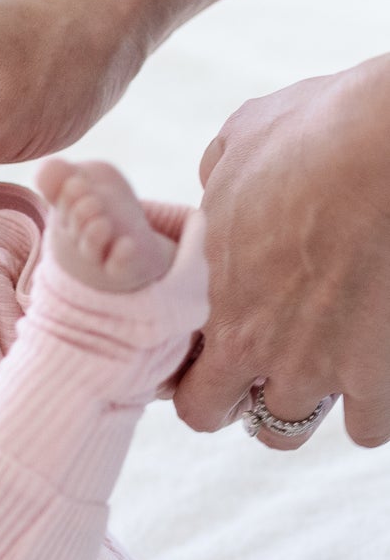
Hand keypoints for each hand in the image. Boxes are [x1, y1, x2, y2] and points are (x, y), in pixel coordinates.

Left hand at [172, 56, 389, 447]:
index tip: (220, 358)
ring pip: (298, 428)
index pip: (189, 389)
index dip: (201, 379)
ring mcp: (325, 368)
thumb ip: (219, 178)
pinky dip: (375, 409)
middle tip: (272, 369)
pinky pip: (373, 428)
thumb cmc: (321, 131)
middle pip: (236, 420)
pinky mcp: (383, 373)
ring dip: (314, 405)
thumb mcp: (244, 140)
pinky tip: (377, 371)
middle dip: (250, 401)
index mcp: (220, 308)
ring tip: (330, 366)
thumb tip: (214, 181)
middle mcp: (263, 352)